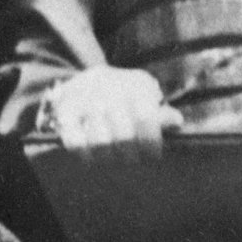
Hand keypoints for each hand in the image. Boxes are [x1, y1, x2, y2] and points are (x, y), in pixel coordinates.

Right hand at [38, 66, 182, 161]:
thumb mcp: (144, 95)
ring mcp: (85, 100)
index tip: (152, 156)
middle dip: (131, 156)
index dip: (151, 143)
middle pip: (124, 136)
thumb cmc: (123, 95)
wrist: (85, 80)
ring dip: (110, 159)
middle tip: (132, 161)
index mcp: (134, 84)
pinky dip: (86, 156)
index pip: (146, 119)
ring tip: (114, 160)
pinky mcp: (65, 112)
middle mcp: (109, 89)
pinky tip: (93, 158)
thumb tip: (176, 122)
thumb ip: (160, 112)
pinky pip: (76, 143)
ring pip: (101, 144)